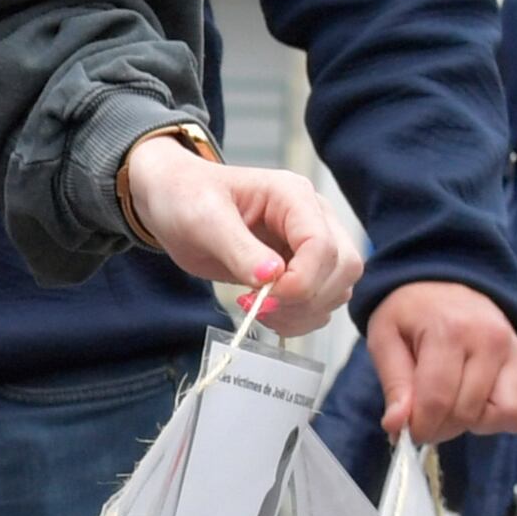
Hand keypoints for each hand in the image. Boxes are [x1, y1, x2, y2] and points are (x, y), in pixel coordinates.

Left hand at [118, 138, 363, 335]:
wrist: (172, 201)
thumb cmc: (186, 197)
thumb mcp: (204, 219)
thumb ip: (238, 248)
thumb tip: (271, 277)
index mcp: (293, 196)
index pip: (324, 245)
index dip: (301, 281)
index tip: (261, 298)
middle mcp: (312, 218)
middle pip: (344, 267)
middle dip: (306, 298)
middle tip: (257, 307)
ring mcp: (308, 245)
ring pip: (338, 288)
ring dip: (302, 312)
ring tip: (256, 310)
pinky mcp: (299, 269)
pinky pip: (319, 302)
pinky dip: (297, 319)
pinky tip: (263, 313)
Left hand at [361, 278, 516, 443]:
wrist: (446, 287)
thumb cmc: (412, 316)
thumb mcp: (385, 340)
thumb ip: (394, 385)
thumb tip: (396, 426)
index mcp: (450, 331)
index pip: (437, 401)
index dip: (419, 427)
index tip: (406, 430)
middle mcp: (491, 340)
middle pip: (468, 413)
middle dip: (441, 427)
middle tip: (426, 414)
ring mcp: (516, 352)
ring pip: (507, 413)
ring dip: (478, 423)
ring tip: (456, 406)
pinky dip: (508, 417)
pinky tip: (482, 405)